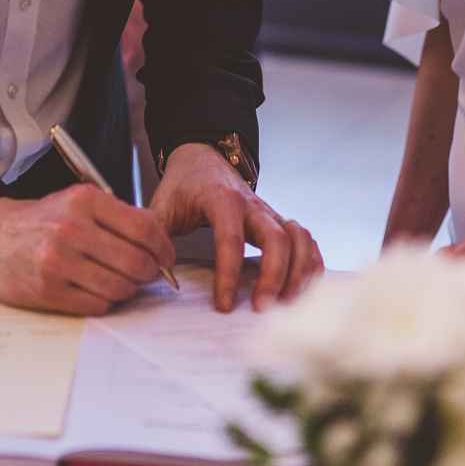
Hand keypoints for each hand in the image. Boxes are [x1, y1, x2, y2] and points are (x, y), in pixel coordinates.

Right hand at [0, 185, 176, 315]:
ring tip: (121, 282)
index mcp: (84, 201)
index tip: (167, 257)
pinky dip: (106, 301)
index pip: (144, 227)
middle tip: (147, 274)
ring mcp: (58, 262)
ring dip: (129, 289)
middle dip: (149, 272)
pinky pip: (97, 304)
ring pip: (120, 287)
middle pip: (136, 261)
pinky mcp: (48, 290)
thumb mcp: (78, 203)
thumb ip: (117, 217)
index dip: (164, 247)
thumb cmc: (43, 221)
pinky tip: (98, 290)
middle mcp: (71, 229)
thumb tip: (158, 243)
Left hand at [150, 142, 322, 311]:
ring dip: (299, 272)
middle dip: (273, 276)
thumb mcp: (161, 205)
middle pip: (277, 238)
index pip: (230, 238)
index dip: (228, 274)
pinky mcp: (279, 220)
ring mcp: (269, 212)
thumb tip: (153, 270)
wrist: (203, 156)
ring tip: (288, 304)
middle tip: (262, 309)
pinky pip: (306, 239)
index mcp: (220, 199)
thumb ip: (156, 236)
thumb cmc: (183, 186)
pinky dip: (312, 262)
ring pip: (299, 238)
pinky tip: (305, 287)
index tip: (223, 305)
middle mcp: (252, 205)